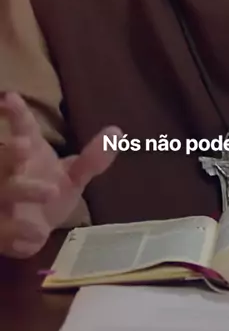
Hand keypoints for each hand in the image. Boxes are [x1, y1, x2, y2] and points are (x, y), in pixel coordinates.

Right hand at [0, 92, 120, 258]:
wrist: (34, 231)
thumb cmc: (50, 192)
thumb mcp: (74, 176)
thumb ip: (92, 159)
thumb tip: (116, 131)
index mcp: (29, 153)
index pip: (21, 128)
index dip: (15, 113)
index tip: (9, 96)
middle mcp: (10, 173)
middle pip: (3, 158)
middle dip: (10, 151)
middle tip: (23, 145)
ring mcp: (2, 200)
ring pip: (4, 191)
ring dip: (23, 190)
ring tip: (52, 191)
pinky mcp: (1, 228)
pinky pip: (4, 229)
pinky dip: (19, 232)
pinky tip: (38, 234)